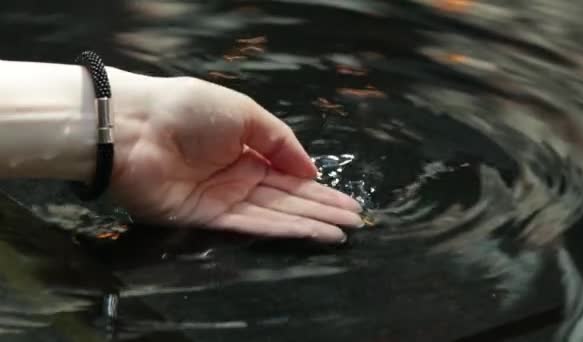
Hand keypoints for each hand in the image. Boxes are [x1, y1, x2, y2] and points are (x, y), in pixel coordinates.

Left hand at [108, 73, 362, 242]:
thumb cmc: (191, 111)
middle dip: (322, 209)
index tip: (348, 202)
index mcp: (248, 149)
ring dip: (311, 223)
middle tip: (356, 222)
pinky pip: (252, 225)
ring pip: (276, 214)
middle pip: (288, 197)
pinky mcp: (208, 219)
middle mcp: (239, 178)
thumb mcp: (246, 112)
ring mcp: (225, 200)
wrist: (136, 127)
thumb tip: (311, 169)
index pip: (290, 174)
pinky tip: (312, 233)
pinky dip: (283, 230)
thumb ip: (281, 141)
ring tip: (343, 232)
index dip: (320, 189)